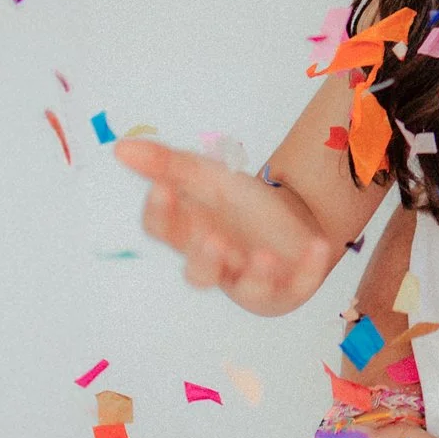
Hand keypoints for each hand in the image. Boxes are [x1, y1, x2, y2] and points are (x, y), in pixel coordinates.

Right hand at [114, 137, 334, 314]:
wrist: (295, 219)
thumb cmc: (241, 206)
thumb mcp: (208, 176)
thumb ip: (167, 163)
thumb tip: (120, 147)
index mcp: (191, 235)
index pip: (164, 230)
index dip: (161, 212)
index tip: (164, 187)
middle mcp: (218, 265)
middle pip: (200, 271)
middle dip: (204, 257)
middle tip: (212, 237)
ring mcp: (254, 280)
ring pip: (248, 290)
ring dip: (255, 276)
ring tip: (263, 256)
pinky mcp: (292, 286)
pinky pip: (300, 283)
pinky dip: (309, 268)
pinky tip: (318, 246)